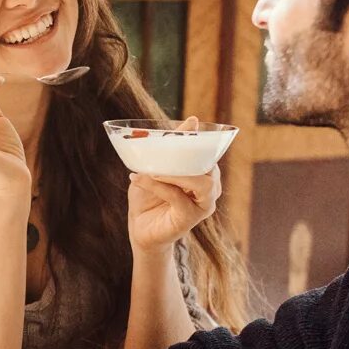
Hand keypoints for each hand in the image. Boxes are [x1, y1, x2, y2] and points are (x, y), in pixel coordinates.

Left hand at [127, 120, 220, 251]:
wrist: (140, 229)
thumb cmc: (149, 197)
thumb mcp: (156, 166)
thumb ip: (172, 146)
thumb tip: (192, 120)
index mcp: (204, 175)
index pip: (210, 154)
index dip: (201, 140)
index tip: (189, 126)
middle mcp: (209, 191)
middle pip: (210, 168)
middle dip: (189, 156)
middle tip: (164, 149)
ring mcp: (202, 206)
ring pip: (202, 183)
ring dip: (176, 173)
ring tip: (152, 169)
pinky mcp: (189, 219)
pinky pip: (177, 197)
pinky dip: (157, 185)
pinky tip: (138, 179)